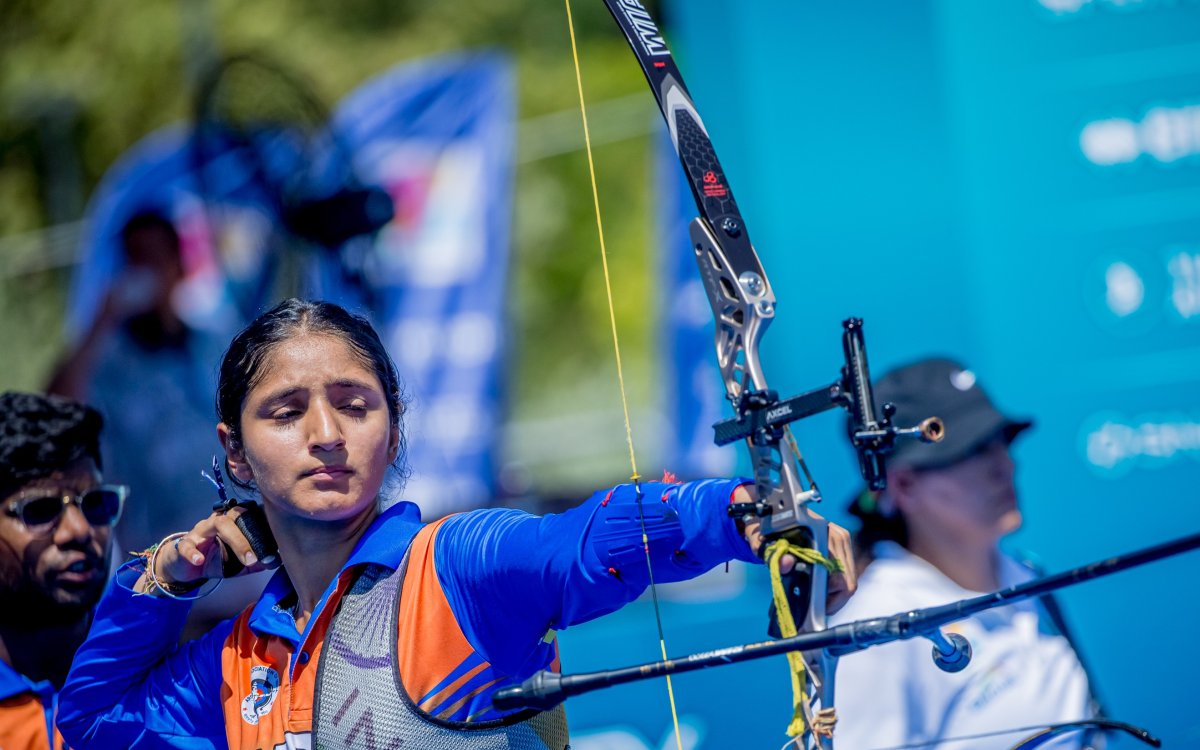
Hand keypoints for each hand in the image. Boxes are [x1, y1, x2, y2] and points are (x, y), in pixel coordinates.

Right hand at [141, 506, 274, 594]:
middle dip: (253, 534)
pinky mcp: (185, 543)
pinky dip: (193, 553)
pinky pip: (187, 545)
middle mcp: (219, 520)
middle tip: (262, 556)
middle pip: (238, 515)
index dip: (266, 522)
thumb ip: (257, 560)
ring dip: (236, 541)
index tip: (280, 538)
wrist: (186, 565)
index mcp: (234, 522)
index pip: (252, 514)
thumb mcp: (239, 562)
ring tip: (247, 560)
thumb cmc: (216, 558)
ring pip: (219, 523)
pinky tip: (200, 561)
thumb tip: (277, 561)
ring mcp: (202, 530)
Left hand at [734, 485, 857, 614]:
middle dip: (833, 600)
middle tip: (815, 607)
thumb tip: (787, 563)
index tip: (814, 608)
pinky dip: (836, 585)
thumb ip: (773, 554)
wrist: (775, 514)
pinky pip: (846, 573)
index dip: (828, 598)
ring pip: (849, 580)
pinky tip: (821, 587)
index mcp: (822, 533)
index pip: (838, 577)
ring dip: (835, 594)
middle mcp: (838, 535)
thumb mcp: (764, 543)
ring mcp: (843, 539)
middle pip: (848, 582)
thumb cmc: (768, 530)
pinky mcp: (843, 544)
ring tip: (817, 599)